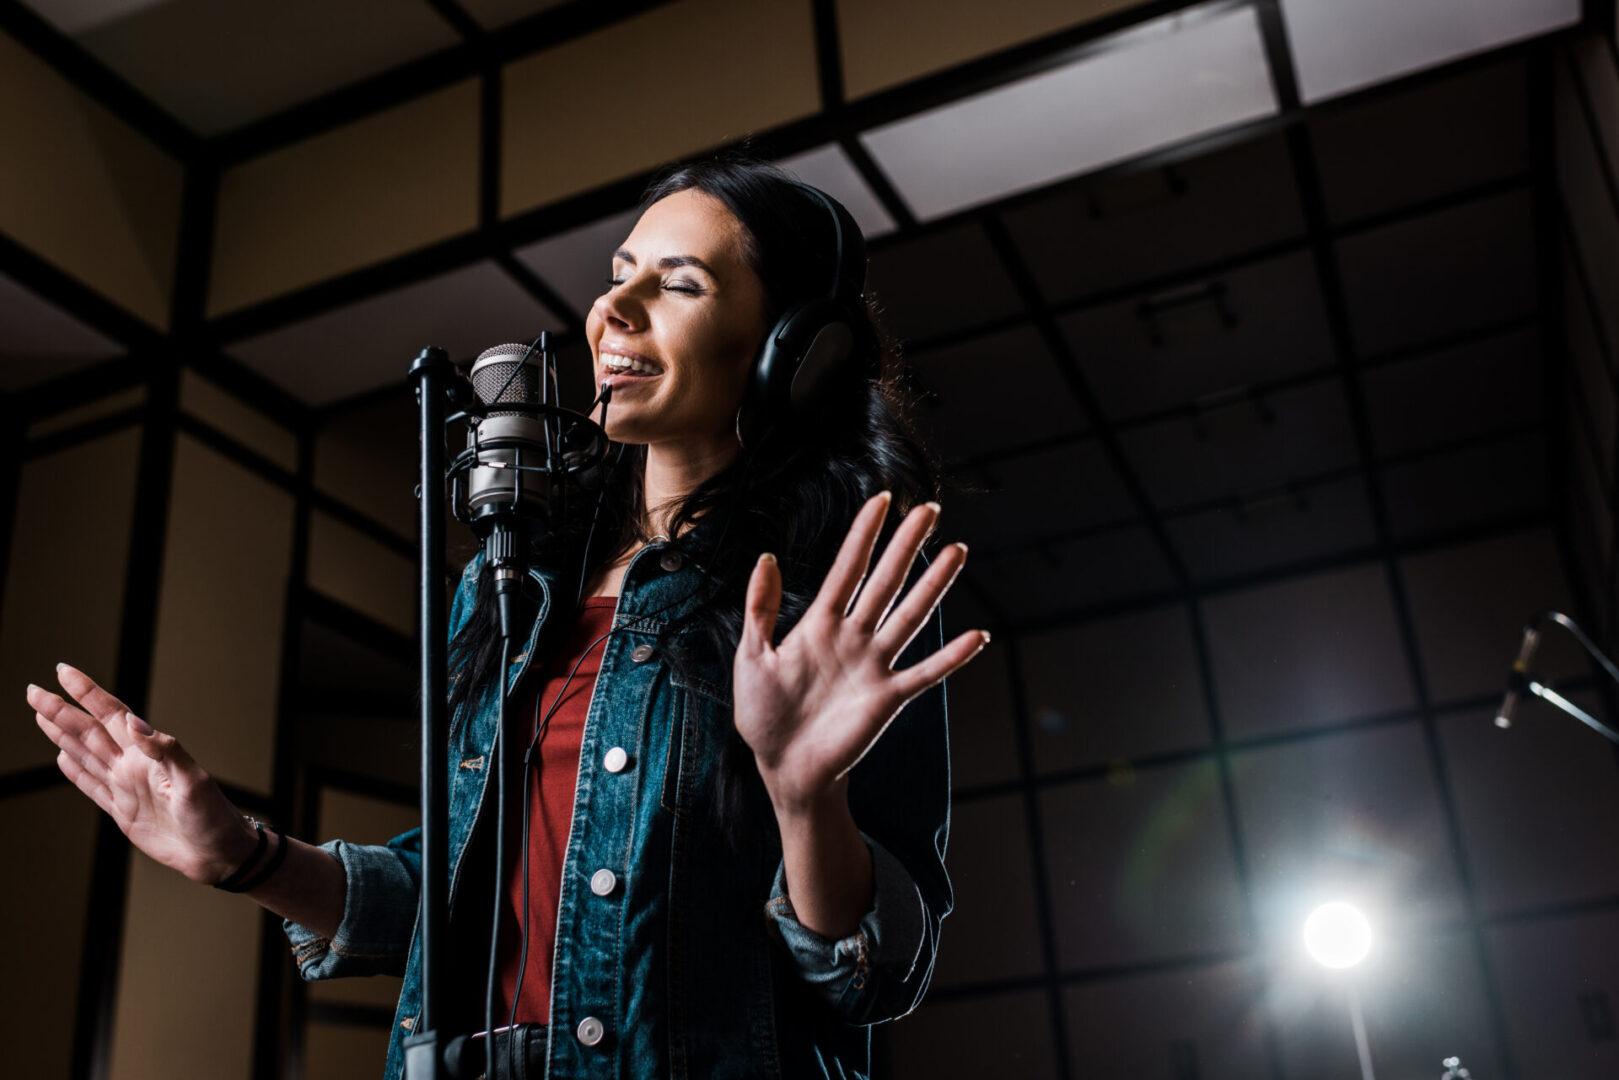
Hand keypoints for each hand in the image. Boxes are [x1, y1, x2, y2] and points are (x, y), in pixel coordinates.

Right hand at [29, 664, 256, 884]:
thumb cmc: (213, 816)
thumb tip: (133, 722)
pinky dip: (76, 771)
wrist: (217, 853)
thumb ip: (166, 749)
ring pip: (86, 754)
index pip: (112, 714)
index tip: (63, 672)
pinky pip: (92, 786)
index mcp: (149, 754)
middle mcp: (134, 765)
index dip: (88, 693)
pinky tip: (62, 757)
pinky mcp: (123, 811)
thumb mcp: (193, 780)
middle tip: (33, 691)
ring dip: (63, 734)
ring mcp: (127, 787)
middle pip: (89, 731)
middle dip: (61, 710)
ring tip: (41, 715)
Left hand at [733, 492, 987, 814]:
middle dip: (906, 546)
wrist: (783, 769)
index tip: (881, 500)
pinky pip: (925, 675)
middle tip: (929, 509)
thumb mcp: (752, 657)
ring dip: (934, 585)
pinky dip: (951, 658)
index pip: (846, 568)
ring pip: (910, 617)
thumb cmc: (763, 715)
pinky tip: (977, 637)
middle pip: (885, 581)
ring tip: (956, 551)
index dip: (863, 535)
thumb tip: (766, 556)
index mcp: (819, 624)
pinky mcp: (888, 698)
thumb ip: (760, 609)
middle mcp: (853, 637)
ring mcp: (874, 666)